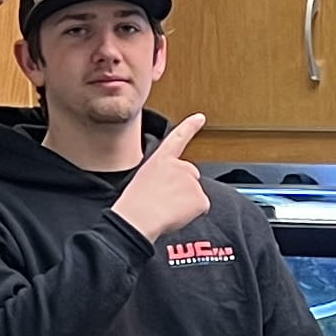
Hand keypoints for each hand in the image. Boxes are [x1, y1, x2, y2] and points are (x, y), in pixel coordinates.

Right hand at [111, 113, 210, 241]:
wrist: (138, 218)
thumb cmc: (135, 204)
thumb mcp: (143, 180)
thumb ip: (162, 177)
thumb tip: (174, 189)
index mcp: (161, 160)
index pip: (178, 138)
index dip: (190, 127)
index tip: (200, 117)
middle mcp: (180, 166)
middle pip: (191, 176)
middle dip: (183, 188)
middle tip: (164, 200)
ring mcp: (192, 180)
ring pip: (195, 194)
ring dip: (185, 203)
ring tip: (166, 208)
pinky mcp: (201, 198)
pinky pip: (201, 207)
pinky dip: (192, 214)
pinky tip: (176, 215)